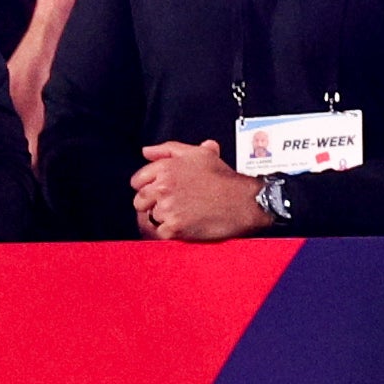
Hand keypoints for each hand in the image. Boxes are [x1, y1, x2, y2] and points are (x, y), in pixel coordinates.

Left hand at [132, 140, 268, 241]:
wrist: (245, 202)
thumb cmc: (225, 179)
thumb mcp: (199, 155)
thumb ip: (169, 149)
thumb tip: (147, 151)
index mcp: (166, 168)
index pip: (137, 181)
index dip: (149, 187)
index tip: (162, 193)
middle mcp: (163, 187)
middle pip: (140, 201)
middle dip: (153, 205)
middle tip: (173, 206)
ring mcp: (167, 208)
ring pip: (149, 218)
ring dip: (162, 219)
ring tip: (181, 217)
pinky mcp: (174, 227)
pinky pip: (160, 233)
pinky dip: (170, 233)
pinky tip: (183, 227)